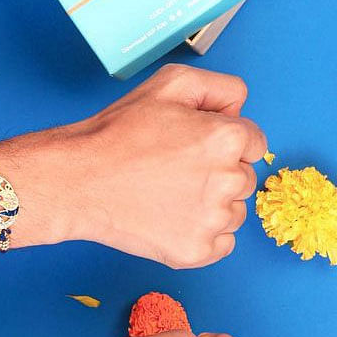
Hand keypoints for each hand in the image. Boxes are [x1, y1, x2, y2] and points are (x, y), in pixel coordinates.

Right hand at [7, 64, 265, 266]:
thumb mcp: (169, 85)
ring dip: (214, 204)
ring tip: (173, 194)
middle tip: (178, 169)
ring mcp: (214, 221)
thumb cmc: (120, 133)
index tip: (198, 145)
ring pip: (235, 213)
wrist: (81, 181)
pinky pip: (223, 243)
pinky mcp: (199, 251)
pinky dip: (205, 234)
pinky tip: (175, 217)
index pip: (255, 143)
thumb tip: (242, 109)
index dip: (226, 140)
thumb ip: (220, 88)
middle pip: (245, 178)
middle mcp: (228, 181)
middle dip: (220, 172)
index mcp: (226, 139)